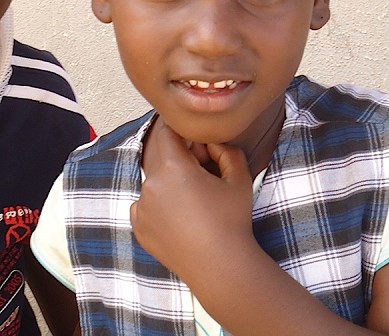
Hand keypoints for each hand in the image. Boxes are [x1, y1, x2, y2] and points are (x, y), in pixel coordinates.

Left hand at [130, 121, 253, 285]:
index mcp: (172, 167)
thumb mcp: (239, 176)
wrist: (220, 267)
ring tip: (194, 200)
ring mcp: (141, 207)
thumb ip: (225, 149)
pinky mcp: (138, 226)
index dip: (181, 131)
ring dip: (169, 180)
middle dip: (177, 155)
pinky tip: (181, 217)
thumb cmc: (232, 219)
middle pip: (159, 154)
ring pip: (154, 179)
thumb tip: (209, 143)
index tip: (194, 140)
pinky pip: (146, 203)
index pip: (166, 132)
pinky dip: (159, 203)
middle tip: (201, 169)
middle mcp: (150, 184)